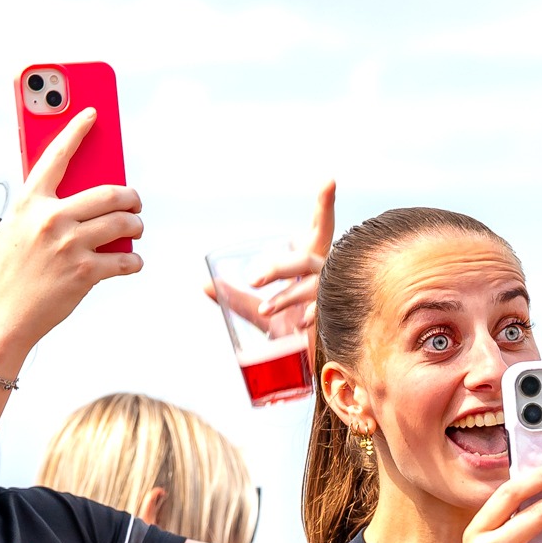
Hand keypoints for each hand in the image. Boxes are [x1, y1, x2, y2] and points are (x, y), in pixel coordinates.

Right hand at [0, 108, 144, 361]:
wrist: (0, 318)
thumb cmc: (7, 274)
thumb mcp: (14, 230)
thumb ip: (42, 210)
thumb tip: (82, 199)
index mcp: (28, 202)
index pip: (57, 154)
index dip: (77, 129)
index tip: (93, 113)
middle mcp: (50, 218)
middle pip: (109, 192)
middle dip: (129, 197)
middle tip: (133, 202)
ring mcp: (69, 245)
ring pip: (123, 223)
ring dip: (136, 226)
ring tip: (135, 229)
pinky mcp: (85, 273)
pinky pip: (125, 260)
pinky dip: (134, 261)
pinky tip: (132, 262)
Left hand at [204, 180, 336, 339]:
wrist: (312, 363)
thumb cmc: (290, 329)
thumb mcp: (260, 312)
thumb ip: (236, 299)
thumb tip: (204, 285)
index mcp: (311, 261)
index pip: (321, 227)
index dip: (325, 204)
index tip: (329, 179)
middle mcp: (325, 272)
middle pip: (304, 259)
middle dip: (277, 268)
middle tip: (253, 279)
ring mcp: (333, 293)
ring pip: (311, 284)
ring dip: (285, 296)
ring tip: (264, 309)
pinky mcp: (337, 316)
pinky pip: (325, 311)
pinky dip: (311, 314)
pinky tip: (301, 323)